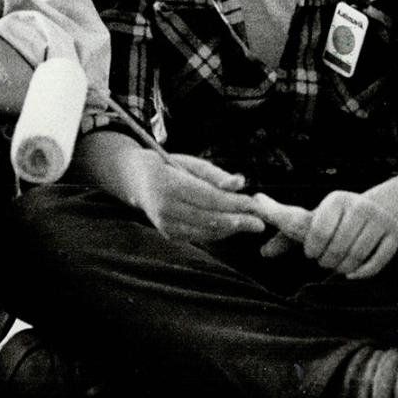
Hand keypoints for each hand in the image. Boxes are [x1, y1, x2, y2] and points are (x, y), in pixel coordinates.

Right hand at [134, 152, 266, 243]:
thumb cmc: (168, 166)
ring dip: (230, 229)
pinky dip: (218, 232)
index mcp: (169, 185)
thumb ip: (215, 174)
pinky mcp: (168, 234)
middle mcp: (164, 208)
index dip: (233, 203)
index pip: (208, 198)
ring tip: (250, 223)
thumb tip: (240, 183)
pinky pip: (199, 235)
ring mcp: (165, 224)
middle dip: (237, 221)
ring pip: (205, 231)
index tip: (255, 204)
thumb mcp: (190, 162)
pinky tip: (232, 226)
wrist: (137, 181)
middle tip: (260, 223)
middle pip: (208, 218)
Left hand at [255, 190, 397, 278]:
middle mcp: (360, 206)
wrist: (382, 206)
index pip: (317, 232)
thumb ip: (286, 235)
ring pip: (355, 258)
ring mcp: (380, 220)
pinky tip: (353, 274)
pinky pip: (376, 264)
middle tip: (326, 261)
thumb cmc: (336, 219)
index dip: (312, 249)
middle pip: (337, 248)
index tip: (311, 253)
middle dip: (327, 261)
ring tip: (338, 266)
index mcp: (336, 200)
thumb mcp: (313, 219)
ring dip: (343, 269)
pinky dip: (362, 273)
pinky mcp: (395, 235)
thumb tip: (262, 253)